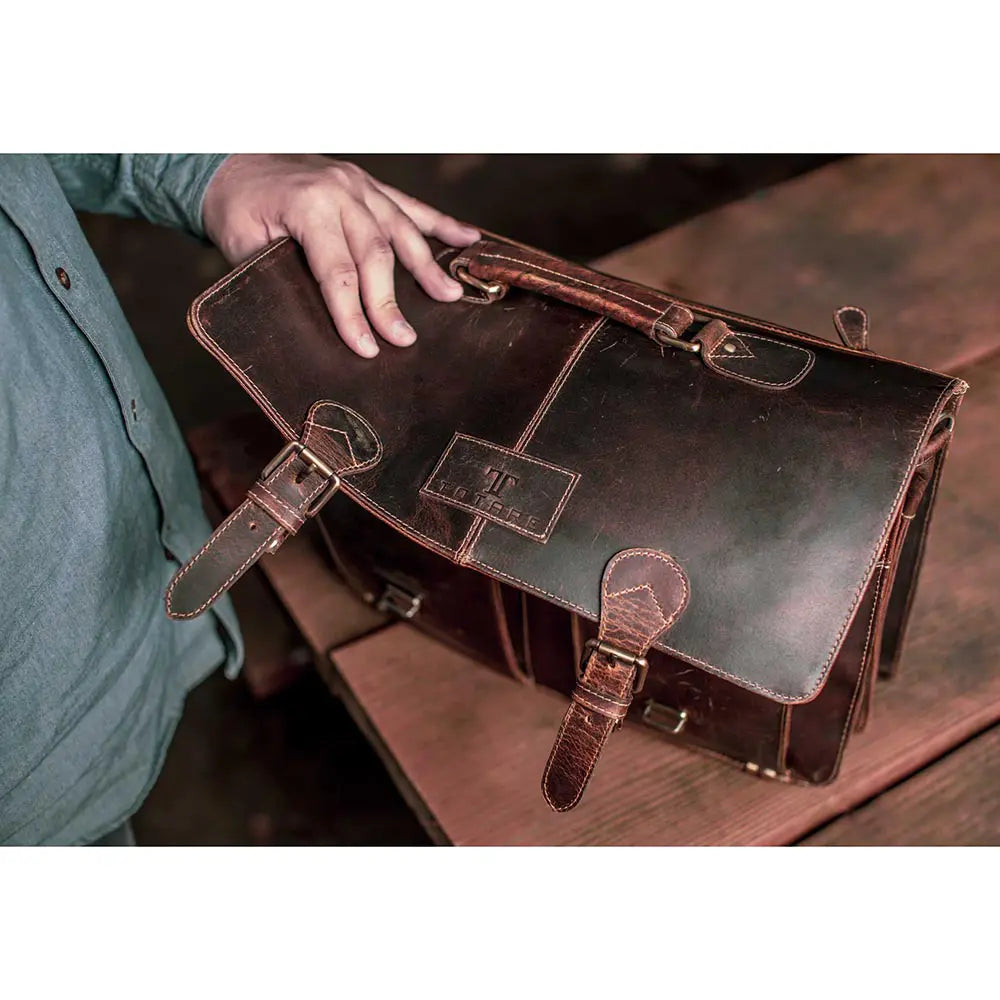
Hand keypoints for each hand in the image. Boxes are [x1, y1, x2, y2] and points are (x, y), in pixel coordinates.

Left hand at [202, 154, 480, 357]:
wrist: (229, 165)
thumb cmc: (235, 211)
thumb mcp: (244, 247)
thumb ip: (284, 278)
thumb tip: (322, 322)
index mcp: (307, 204)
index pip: (337, 271)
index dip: (352, 313)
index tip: (366, 347)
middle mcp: (340, 190)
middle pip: (376, 254)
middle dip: (389, 301)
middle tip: (404, 338)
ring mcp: (358, 184)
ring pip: (402, 230)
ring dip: (427, 266)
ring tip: (450, 295)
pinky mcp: (367, 185)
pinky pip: (410, 206)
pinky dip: (441, 223)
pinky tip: (469, 238)